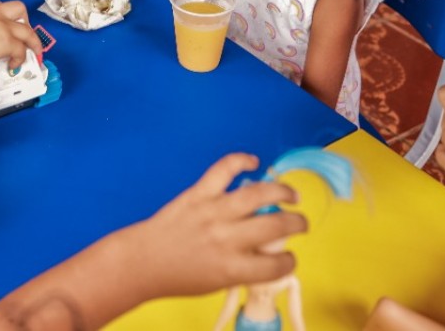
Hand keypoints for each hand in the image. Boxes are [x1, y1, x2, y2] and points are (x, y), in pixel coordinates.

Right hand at [0, 0, 41, 74]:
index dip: (5, 15)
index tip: (6, 24)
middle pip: (18, 8)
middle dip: (25, 20)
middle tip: (24, 33)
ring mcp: (2, 27)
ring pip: (27, 30)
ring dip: (33, 42)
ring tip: (34, 51)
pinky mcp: (7, 41)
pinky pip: (21, 50)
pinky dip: (20, 59)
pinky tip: (14, 65)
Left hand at [118, 153, 307, 297]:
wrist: (143, 261)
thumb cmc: (179, 276)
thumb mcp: (218, 284)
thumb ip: (245, 269)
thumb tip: (270, 253)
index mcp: (232, 268)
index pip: (276, 265)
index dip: (289, 261)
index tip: (288, 258)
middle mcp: (226, 238)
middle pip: (276, 226)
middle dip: (297, 223)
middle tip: (300, 223)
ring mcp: (213, 212)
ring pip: (258, 193)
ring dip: (282, 191)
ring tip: (291, 195)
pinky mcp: (199, 194)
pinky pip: (224, 169)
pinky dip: (241, 160)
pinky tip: (253, 162)